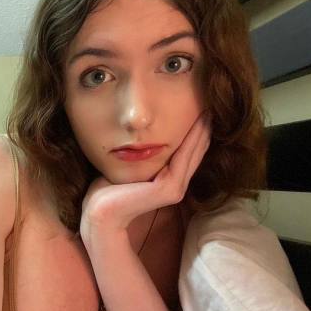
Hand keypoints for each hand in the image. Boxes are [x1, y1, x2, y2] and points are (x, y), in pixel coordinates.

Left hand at [79, 113, 210, 246]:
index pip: (188, 151)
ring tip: (209, 107)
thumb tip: (143, 133)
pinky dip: (192, 138)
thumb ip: (143, 154)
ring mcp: (176, 188)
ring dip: (202, 129)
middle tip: (212, 100)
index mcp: (169, 180)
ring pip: (194, 151)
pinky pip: (184, 157)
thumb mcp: (130, 165)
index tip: (199, 105)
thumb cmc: (107, 188)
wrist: (99, 210)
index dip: (195, 130)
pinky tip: (198, 121)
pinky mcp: (170, 189)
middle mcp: (177, 185)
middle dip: (203, 126)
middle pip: (196, 150)